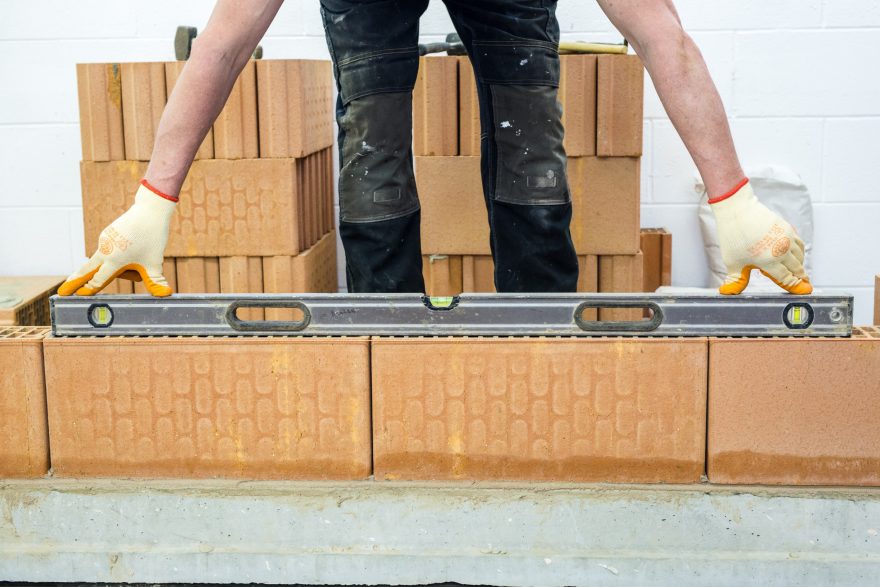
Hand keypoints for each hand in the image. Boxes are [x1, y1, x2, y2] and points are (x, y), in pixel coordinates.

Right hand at [59, 181, 176, 296]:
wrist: (149, 212)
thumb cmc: (152, 238)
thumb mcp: (154, 262)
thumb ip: (155, 281)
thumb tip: (166, 295)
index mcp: (114, 260)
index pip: (98, 279)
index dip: (88, 289)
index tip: (76, 296)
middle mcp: (105, 250)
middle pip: (87, 270)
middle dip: (74, 281)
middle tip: (61, 292)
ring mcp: (104, 241)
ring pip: (106, 260)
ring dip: (118, 266)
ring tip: (141, 253)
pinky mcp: (107, 234)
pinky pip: (110, 251)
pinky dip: (120, 256)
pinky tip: (137, 246)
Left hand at [711, 180, 810, 294]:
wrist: (738, 210)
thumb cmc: (733, 237)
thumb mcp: (732, 262)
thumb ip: (736, 279)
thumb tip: (729, 291)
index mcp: (770, 261)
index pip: (787, 278)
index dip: (795, 286)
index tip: (804, 290)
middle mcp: (782, 251)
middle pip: (797, 268)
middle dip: (800, 276)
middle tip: (804, 282)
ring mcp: (786, 238)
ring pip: (800, 255)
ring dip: (800, 264)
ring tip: (798, 269)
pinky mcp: (787, 228)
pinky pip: (799, 243)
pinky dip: (800, 251)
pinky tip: (794, 253)